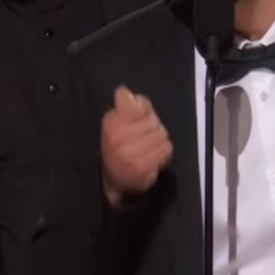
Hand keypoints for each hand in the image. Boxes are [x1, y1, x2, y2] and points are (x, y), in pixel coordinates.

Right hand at [101, 86, 172, 205]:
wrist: (116, 181)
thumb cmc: (117, 148)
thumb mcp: (114, 123)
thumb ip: (125, 107)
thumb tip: (126, 92)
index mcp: (109, 125)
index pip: (135, 105)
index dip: (142, 109)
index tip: (138, 116)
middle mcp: (118, 139)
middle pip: (151, 120)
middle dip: (152, 125)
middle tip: (143, 135)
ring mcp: (131, 154)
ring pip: (160, 133)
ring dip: (158, 139)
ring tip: (149, 145)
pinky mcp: (145, 167)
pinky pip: (165, 148)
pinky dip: (163, 151)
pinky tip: (154, 154)